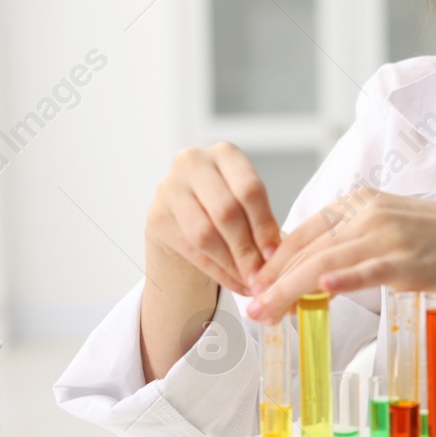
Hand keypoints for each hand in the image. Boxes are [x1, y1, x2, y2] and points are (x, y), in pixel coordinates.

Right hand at [145, 142, 281, 297]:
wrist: (184, 216)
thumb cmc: (226, 207)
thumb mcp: (248, 204)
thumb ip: (263, 224)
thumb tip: (279, 259)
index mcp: (225, 153)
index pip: (249, 189)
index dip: (264, 225)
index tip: (276, 255)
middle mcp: (193, 162)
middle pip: (226, 211)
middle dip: (247, 249)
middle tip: (263, 275)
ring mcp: (169, 188)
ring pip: (205, 234)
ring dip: (232, 264)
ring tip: (251, 282)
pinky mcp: (156, 216)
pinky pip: (192, 250)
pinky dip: (218, 271)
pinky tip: (235, 283)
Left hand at [245, 191, 435, 321]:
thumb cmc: (434, 241)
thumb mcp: (385, 226)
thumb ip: (349, 238)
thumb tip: (312, 265)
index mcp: (359, 203)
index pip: (303, 232)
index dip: (274, 261)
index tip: (255, 286)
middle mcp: (368, 214)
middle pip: (308, 250)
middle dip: (274, 281)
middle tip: (252, 308)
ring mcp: (387, 236)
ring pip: (326, 263)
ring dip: (291, 289)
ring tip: (268, 311)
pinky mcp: (407, 261)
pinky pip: (368, 270)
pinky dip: (345, 279)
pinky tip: (323, 288)